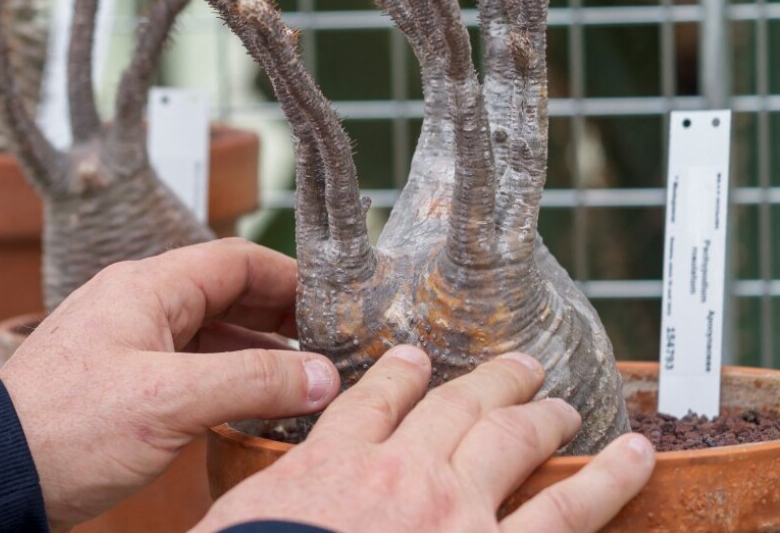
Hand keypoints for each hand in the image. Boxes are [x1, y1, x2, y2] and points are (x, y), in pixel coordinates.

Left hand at [0, 238, 341, 529]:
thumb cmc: (65, 428)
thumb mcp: (169, 401)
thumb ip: (251, 382)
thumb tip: (320, 376)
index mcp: (146, 287)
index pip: (235, 261)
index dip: (290, 279)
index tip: (335, 305)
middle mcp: (138, 305)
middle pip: (226, 295)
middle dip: (281, 317)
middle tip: (330, 346)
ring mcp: (129, 343)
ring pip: (210, 334)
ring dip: (257, 353)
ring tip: (306, 380)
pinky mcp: (122, 381)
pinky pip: (189, 367)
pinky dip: (227, 380)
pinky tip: (256, 406)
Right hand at [194, 348, 654, 532]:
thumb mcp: (237, 526)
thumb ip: (262, 507)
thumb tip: (258, 518)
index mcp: (332, 464)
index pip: (371, 402)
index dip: (398, 376)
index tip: (415, 359)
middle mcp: (400, 471)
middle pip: (451, 408)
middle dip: (487, 382)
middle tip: (515, 367)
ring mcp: (455, 508)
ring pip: (509, 439)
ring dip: (540, 413)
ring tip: (562, 400)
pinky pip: (568, 509)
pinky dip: (610, 479)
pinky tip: (638, 456)